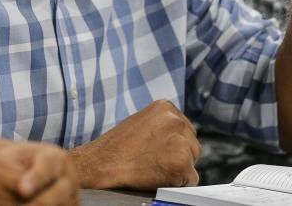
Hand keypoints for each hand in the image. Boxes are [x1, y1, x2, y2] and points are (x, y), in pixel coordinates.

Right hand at [69, 100, 199, 189]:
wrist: (99, 164)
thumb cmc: (115, 148)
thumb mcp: (141, 123)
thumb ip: (162, 126)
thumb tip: (178, 138)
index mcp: (165, 107)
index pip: (185, 128)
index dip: (173, 143)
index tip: (160, 151)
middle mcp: (175, 120)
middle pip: (192, 143)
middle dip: (180, 155)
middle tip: (156, 162)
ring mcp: (179, 140)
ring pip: (192, 161)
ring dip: (179, 169)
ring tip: (154, 169)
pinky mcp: (181, 161)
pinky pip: (191, 179)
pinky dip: (178, 183)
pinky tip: (158, 178)